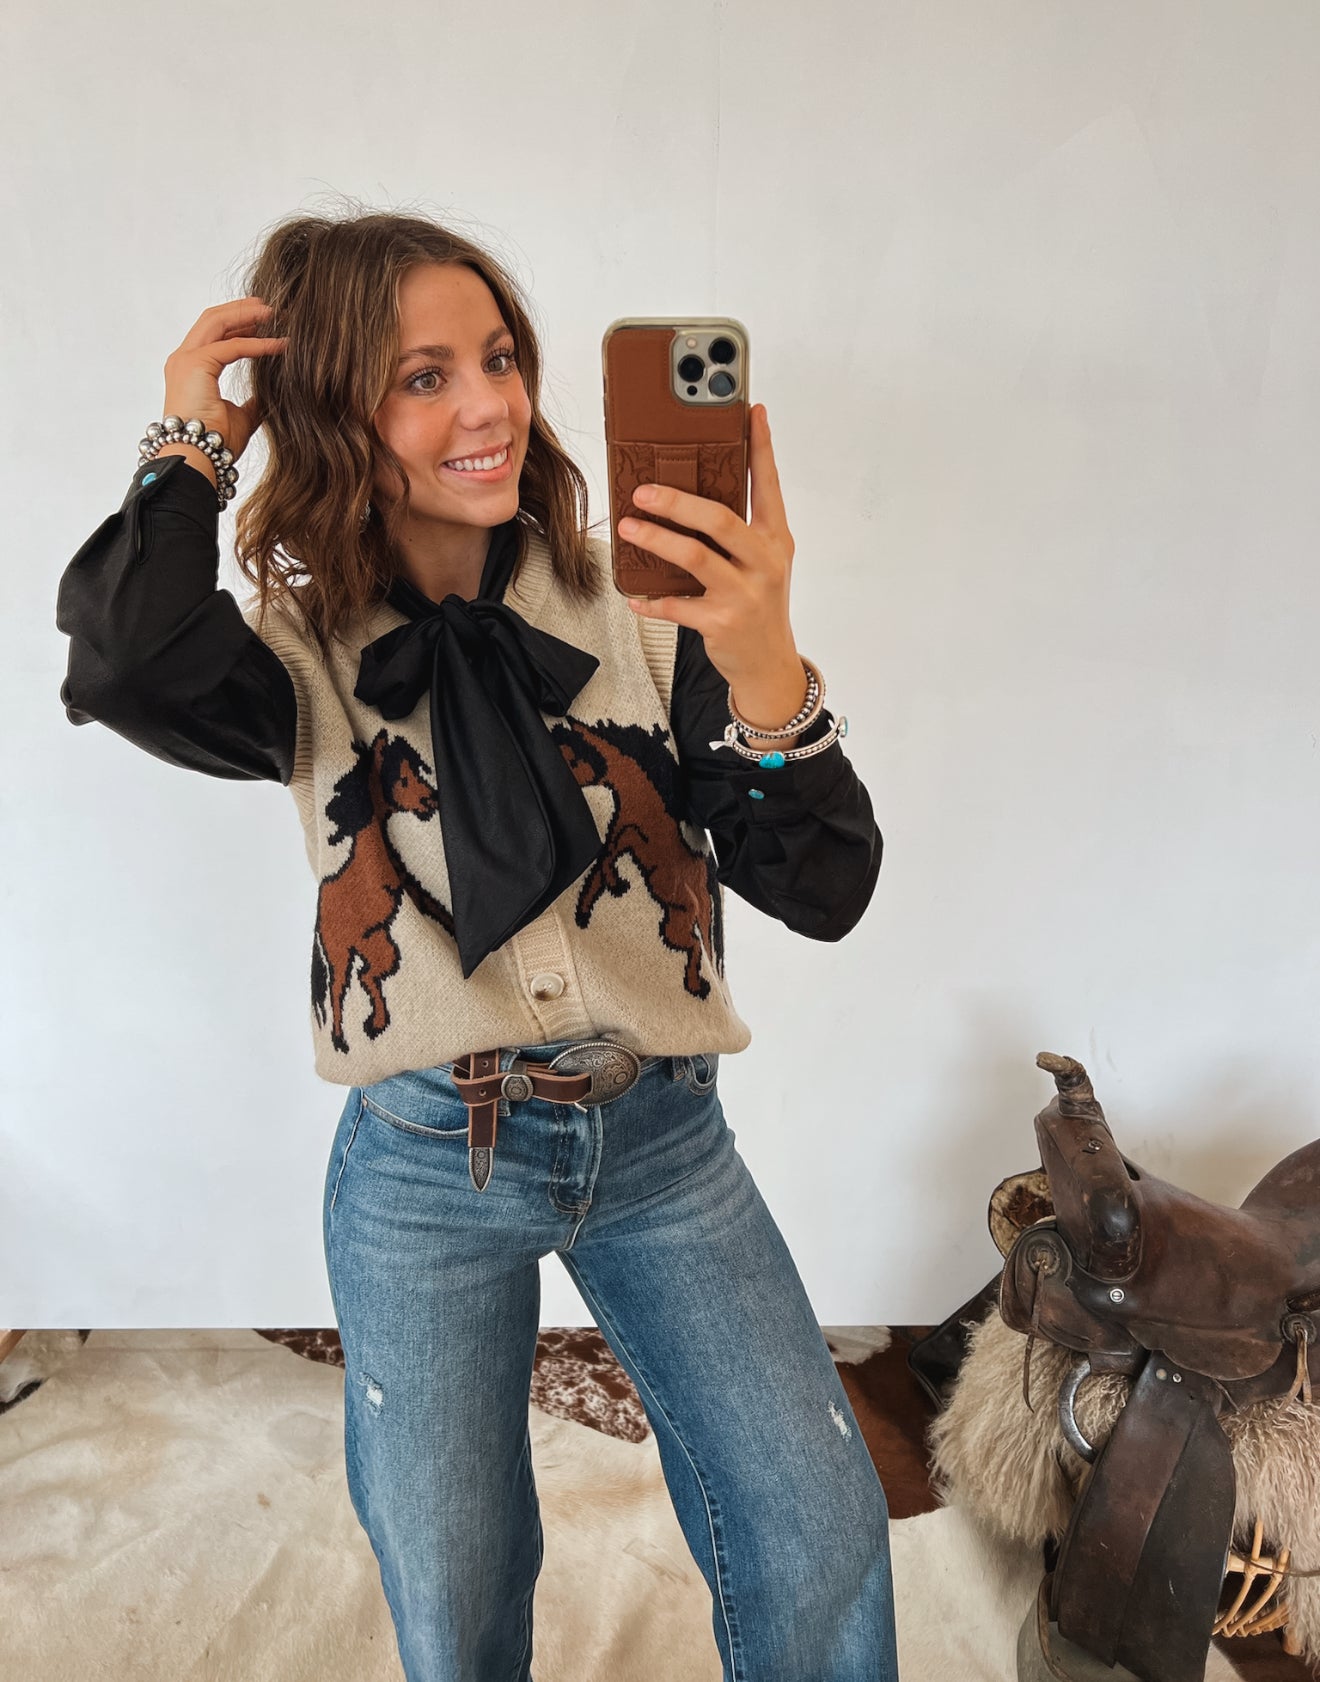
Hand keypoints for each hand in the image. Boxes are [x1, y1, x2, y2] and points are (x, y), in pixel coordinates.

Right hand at [160, 296, 288, 463]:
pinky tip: (279, 345)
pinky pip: (233, 346)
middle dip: (241, 309)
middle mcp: (183, 359)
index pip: (214, 334)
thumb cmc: (216, 443)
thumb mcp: (242, 416)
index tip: (265, 321)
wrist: (200, 458)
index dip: (239, 324)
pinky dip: (258, 343)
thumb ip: (254, 401)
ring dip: (248, 315)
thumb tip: (272, 393)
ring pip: (218, 322)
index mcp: (191, 369)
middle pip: (213, 320)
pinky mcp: (196, 364)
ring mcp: (186, 360)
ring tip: (275, 313)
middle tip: (270, 306)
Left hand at [620, 403, 805, 730]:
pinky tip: (634, 595)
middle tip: (642, 490)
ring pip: (695, 557)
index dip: (761, 447)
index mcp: (774, 539)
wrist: (769, 664)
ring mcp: (744, 594)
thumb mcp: (762, 563)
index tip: (751, 412)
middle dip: (677, 501)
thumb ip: (738, 531)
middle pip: (719, 519)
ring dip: (657, 540)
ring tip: (628, 527)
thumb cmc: (758, 605)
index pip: (769, 485)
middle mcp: (764, 562)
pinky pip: (677, 605)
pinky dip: (651, 600)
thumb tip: (690, 496)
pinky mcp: (721, 623)